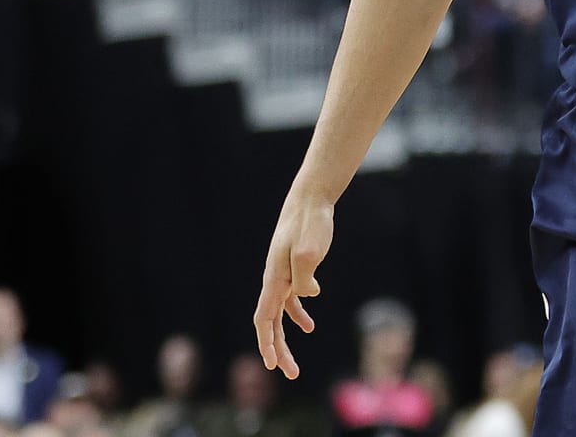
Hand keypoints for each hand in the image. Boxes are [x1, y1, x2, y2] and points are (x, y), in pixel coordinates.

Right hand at [253, 192, 333, 378]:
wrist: (311, 201)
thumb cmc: (310, 223)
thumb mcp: (310, 248)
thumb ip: (306, 274)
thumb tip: (309, 295)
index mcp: (274, 278)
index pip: (264, 318)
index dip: (266, 343)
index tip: (272, 365)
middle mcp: (274, 281)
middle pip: (270, 324)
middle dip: (278, 351)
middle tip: (291, 374)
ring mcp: (283, 277)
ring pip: (279, 317)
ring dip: (285, 340)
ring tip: (295, 365)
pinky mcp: (295, 271)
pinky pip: (290, 302)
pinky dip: (298, 316)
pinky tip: (309, 326)